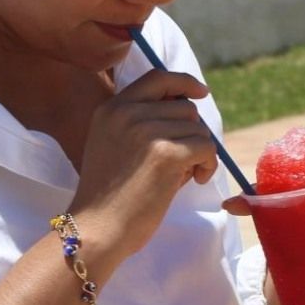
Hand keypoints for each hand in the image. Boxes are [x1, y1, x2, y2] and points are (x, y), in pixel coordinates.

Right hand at [68, 70, 216, 268]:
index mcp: (111, 108)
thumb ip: (140, 123)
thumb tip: (189, 111)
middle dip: (191, 133)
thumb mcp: (113, 146)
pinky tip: (193, 181)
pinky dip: (207, 165)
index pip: (157, 77)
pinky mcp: (166, 153)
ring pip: (198, 129)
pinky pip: (206, 148)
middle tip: (182, 162)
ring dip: (199, 152)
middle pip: (184, 107)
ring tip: (182, 176)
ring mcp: (146, 130)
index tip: (200, 92)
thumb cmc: (107, 197)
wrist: (97, 227)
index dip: (183, 82)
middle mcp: (127, 112)